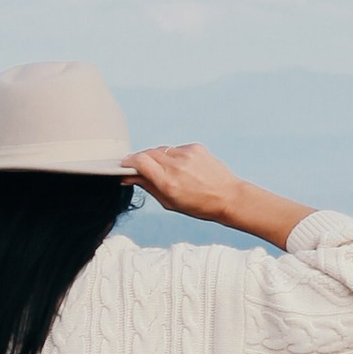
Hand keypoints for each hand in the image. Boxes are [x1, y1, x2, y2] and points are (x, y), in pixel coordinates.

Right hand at [131, 144, 311, 246]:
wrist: (228, 197)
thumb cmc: (198, 205)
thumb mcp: (169, 202)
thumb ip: (147, 186)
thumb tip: (128, 176)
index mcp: (168, 182)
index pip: (139, 161)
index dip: (128, 162)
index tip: (124, 166)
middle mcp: (176, 165)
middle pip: (148, 153)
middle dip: (141, 160)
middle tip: (140, 169)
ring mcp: (187, 154)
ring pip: (161, 150)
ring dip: (157, 158)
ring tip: (165, 171)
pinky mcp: (195, 148)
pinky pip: (176, 149)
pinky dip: (173, 156)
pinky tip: (182, 168)